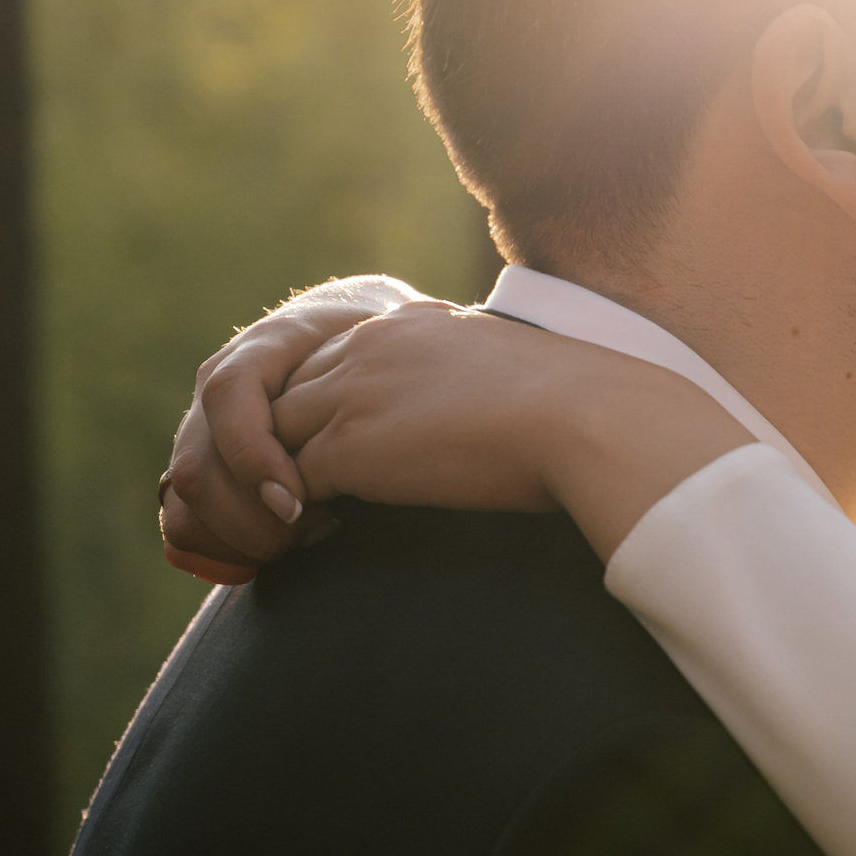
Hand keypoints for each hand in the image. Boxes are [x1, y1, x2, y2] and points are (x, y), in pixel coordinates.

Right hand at [162, 275, 420, 576]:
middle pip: (199, 466)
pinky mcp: (207, 460)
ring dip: (243, 535)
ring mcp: (207, 424)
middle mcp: (222, 385)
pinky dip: (228, 544)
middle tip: (316, 528)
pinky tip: (289, 538)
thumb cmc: (385, 343)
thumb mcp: (392, 336)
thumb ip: (379, 363)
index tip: (295, 503)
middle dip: (253, 518)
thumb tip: (386, 408)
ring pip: (187, 499)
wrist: (358, 331)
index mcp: (264, 347)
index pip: (228, 394)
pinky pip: (186, 518)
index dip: (253, 456)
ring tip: (310, 530)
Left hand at [271, 303, 572, 514]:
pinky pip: (288, 480)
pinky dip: (293, 509)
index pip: (334, 358)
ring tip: (303, 514)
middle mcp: (368, 348)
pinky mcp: (347, 447)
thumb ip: (473, 376)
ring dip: (281, 474)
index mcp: (408, 323)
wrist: (579, 417)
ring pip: (275, 434)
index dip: (333, 404)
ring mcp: (351, 395)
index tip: (349, 445)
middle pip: (290, 390)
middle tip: (308, 486)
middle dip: (291, 436)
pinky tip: (318, 532)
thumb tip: (490, 407)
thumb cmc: (573, 405)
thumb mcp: (509, 367)